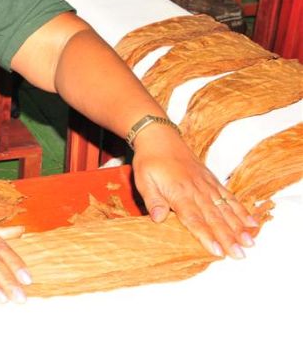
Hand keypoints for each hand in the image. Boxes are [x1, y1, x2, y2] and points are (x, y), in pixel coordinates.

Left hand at [131, 131, 257, 259]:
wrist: (160, 138)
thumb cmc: (150, 161)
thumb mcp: (144, 180)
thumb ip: (153, 200)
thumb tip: (158, 219)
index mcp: (179, 193)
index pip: (194, 219)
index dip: (207, 236)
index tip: (218, 252)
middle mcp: (197, 191)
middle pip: (215, 218)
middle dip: (228, 238)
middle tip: (240, 255)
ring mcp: (207, 186)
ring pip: (226, 210)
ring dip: (239, 227)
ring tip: (250, 242)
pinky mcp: (212, 181)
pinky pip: (229, 197)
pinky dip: (241, 210)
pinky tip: (251, 222)